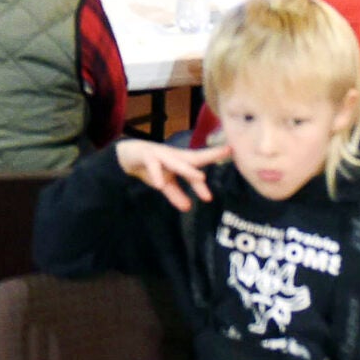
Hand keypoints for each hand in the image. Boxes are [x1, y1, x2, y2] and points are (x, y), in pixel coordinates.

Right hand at [114, 138, 232, 211]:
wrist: (126, 155)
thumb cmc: (150, 166)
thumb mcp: (164, 182)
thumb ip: (175, 194)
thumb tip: (187, 207)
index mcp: (180, 161)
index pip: (201, 160)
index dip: (216, 156)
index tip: (233, 151)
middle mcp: (173, 156)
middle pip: (194, 158)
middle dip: (210, 155)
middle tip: (227, 152)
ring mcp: (160, 155)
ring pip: (176, 162)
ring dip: (188, 170)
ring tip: (200, 177)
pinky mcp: (146, 156)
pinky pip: (153, 166)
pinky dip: (156, 174)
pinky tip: (160, 184)